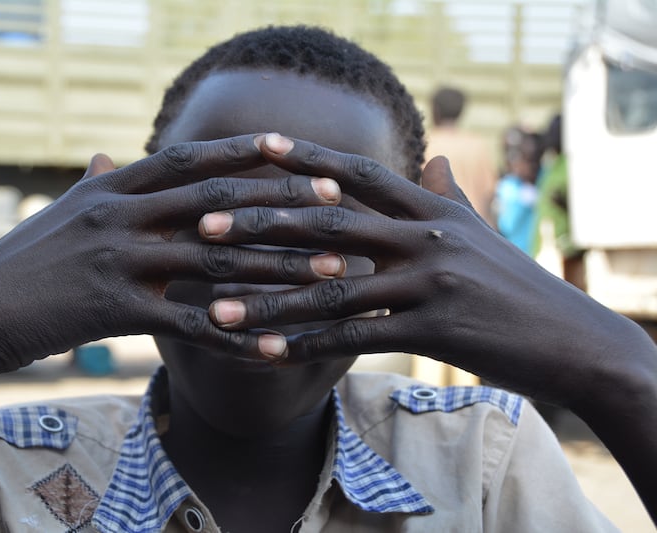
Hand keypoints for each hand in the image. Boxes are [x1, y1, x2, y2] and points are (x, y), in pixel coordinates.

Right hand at [0, 135, 344, 378]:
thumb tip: (110, 158)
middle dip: (280, 200)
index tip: (293, 147)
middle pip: (215, 200)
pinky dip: (237, 336)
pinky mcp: (113, 310)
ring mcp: (117, 260)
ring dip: (279, 267)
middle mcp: (119, 215)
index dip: (243, 150)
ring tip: (331, 271)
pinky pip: (190, 324)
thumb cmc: (20, 262)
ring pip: (215, 260)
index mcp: (112, 189)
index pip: (188, 159)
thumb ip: (97, 186)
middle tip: (336, 200)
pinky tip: (276, 347)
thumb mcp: (61, 213)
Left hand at [203, 134, 653, 410]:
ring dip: (268, 299)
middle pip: (330, 223)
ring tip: (214, 306)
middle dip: (263, 223)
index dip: (305, 159)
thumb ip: (447, 193)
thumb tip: (431, 157)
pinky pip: (354, 338)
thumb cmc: (515, 284)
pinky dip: (306, 346)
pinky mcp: (431, 331)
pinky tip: (265, 352)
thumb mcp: (481, 230)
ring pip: (331, 288)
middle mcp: (426, 236)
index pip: (357, 173)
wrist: (571, 339)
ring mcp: (429, 283)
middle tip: (205, 224)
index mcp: (431, 208)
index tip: (255, 145)